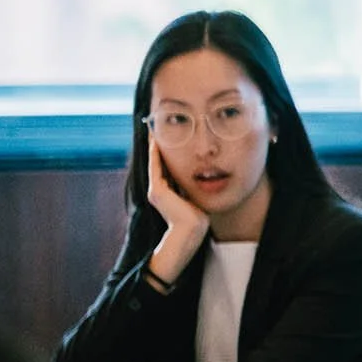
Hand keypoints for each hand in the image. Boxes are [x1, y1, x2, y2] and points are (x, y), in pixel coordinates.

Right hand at [143, 131, 207, 287]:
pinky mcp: (157, 191)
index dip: (165, 154)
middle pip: (158, 163)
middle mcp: (159, 190)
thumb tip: (207, 181)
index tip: (168, 139)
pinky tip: (156, 140)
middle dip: (158, 147)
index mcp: (167, 193)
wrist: (191, 232)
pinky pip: (156, 167)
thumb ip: (195, 190)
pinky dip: (155, 153)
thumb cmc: (198, 220)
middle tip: (156, 129)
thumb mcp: (196, 199)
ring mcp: (156, 190)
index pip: (166, 168)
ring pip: (155, 163)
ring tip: (154, 131)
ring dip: (154, 146)